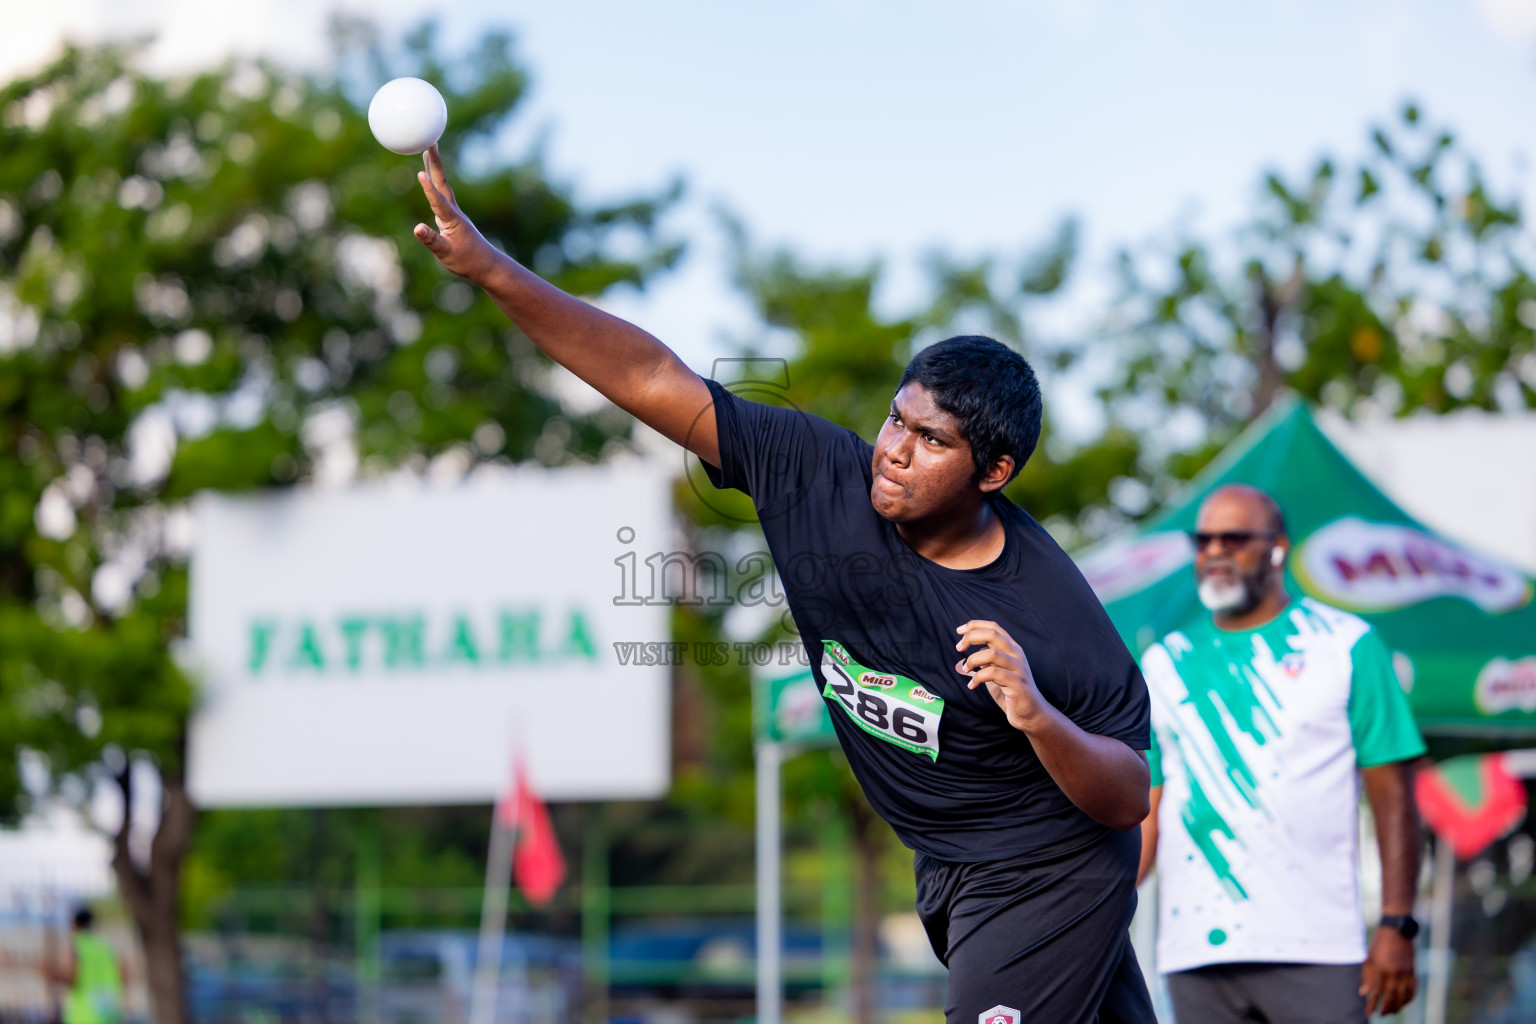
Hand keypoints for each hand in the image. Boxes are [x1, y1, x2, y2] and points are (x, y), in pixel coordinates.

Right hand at [413, 145, 499, 282]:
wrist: (487, 266)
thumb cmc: (468, 262)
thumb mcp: (446, 254)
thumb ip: (431, 241)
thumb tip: (417, 228)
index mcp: (452, 220)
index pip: (438, 201)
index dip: (429, 189)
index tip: (420, 173)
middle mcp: (454, 212)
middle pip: (442, 183)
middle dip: (434, 163)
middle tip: (428, 141)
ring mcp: (453, 213)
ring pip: (442, 186)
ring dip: (435, 168)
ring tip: (427, 151)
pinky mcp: (452, 217)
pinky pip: (440, 194)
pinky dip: (434, 182)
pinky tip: (430, 178)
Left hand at [954, 620, 1049, 731]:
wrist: (1032, 714)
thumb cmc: (1012, 692)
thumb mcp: (997, 672)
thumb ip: (987, 660)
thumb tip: (972, 651)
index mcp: (1012, 649)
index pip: (994, 627)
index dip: (975, 625)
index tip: (959, 631)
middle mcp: (1017, 655)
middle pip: (993, 634)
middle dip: (971, 637)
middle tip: (958, 648)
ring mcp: (1018, 669)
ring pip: (991, 653)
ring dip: (973, 660)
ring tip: (965, 669)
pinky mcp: (1017, 684)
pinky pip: (993, 673)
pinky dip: (978, 677)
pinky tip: (972, 685)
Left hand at [1360, 926, 1415, 1016]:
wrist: (1396, 930)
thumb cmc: (1379, 944)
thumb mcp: (1369, 958)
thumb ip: (1367, 976)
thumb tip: (1363, 993)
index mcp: (1380, 970)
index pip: (1376, 993)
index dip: (1372, 1005)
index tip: (1369, 1014)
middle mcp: (1393, 973)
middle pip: (1391, 997)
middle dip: (1386, 1008)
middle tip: (1382, 1014)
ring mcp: (1404, 973)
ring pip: (1403, 996)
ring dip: (1398, 1006)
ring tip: (1393, 1011)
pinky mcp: (1412, 972)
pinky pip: (1413, 990)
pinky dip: (1409, 999)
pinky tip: (1405, 1002)